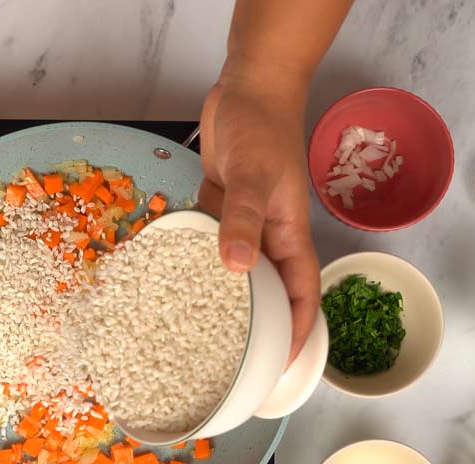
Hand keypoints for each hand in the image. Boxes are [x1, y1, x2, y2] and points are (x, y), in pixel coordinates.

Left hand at [198, 70, 319, 363]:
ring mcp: (243, 220)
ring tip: (198, 331)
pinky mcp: (220, 205)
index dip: (301, 329)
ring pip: (236, 269)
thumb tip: (235, 267)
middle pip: (270, 290)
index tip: (287, 365)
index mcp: (287, 233)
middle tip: (236, 361)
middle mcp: (268, 233)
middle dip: (261, 325)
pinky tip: (171, 279)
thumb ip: (244, 219)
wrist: (249, 86)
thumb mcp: (254, 175)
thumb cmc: (262, 127)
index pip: (303, 291)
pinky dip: (195, 261)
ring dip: (223, 296)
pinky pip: (209, 243)